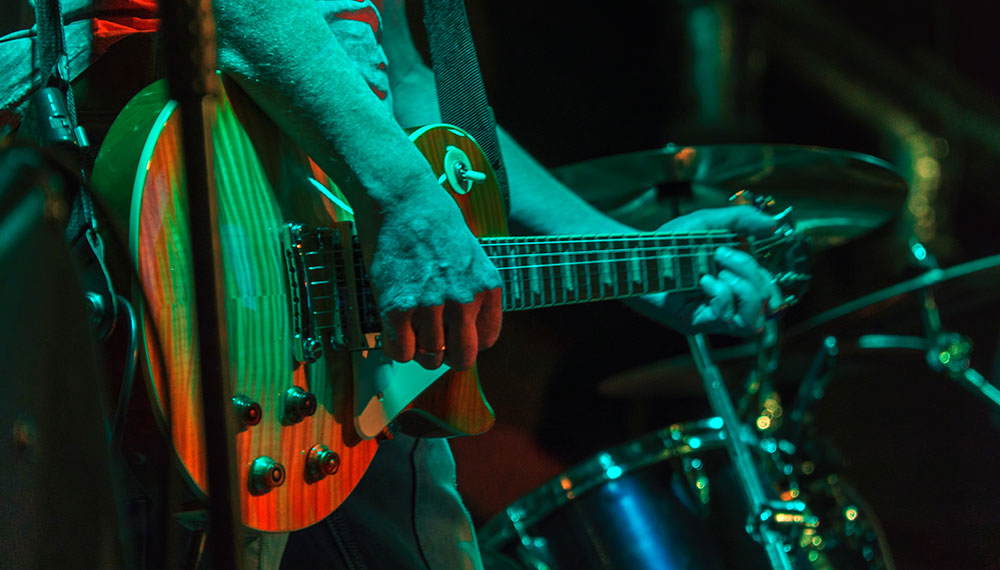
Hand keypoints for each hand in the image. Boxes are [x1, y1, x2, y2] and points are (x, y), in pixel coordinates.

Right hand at [360, 178, 501, 370]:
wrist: (403, 199)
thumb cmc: (434, 222)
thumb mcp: (471, 255)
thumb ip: (472, 291)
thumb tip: (461, 325)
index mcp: (487, 287)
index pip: (486, 340)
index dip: (468, 343)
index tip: (455, 339)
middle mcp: (464, 299)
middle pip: (462, 358)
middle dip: (447, 357)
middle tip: (434, 347)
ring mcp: (431, 305)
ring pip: (428, 357)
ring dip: (418, 350)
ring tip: (410, 331)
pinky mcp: (398, 307)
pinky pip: (401, 351)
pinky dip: (396, 348)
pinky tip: (394, 332)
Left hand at [637, 206, 783, 335]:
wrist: (635, 252)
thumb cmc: (669, 241)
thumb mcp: (708, 223)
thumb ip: (742, 220)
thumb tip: (774, 225)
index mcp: (734, 284)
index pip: (770, 297)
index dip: (768, 281)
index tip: (740, 251)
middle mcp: (726, 303)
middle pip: (766, 308)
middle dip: (753, 277)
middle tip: (723, 256)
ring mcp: (710, 316)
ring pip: (751, 323)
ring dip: (743, 291)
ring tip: (718, 273)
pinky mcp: (694, 323)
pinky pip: (724, 318)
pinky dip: (720, 294)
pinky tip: (703, 281)